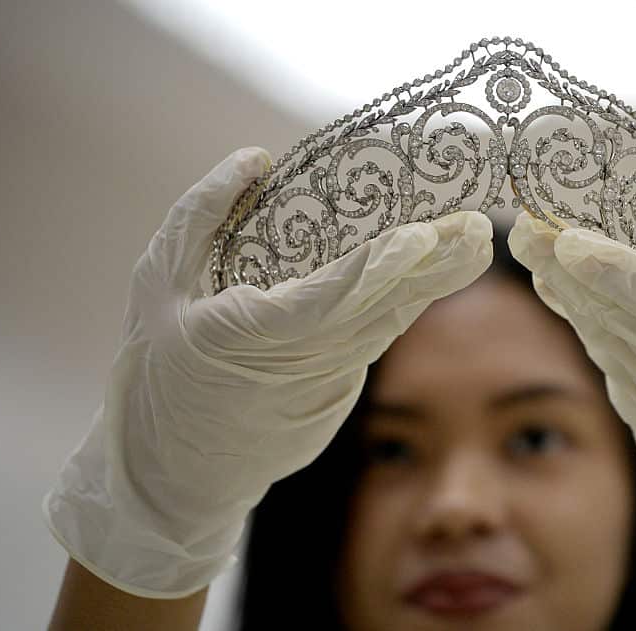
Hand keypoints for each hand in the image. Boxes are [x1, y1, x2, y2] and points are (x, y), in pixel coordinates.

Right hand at [43, 147, 492, 597]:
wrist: (172, 468)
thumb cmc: (158, 368)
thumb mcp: (157, 283)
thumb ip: (202, 215)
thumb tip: (255, 158)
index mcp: (250, 334)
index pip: (330, 298)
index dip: (379, 268)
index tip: (422, 235)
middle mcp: (300, 366)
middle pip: (381, 311)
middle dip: (434, 268)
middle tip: (478, 228)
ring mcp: (325, 390)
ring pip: (386, 328)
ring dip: (431, 284)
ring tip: (471, 243)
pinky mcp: (336, 401)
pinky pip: (372, 343)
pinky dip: (401, 306)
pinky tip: (430, 274)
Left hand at [508, 212, 635, 630]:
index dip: (621, 275)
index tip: (575, 242)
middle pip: (614, 316)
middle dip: (566, 268)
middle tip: (526, 223)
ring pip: (598, 328)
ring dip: (560, 282)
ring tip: (528, 236)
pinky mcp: (630, 398)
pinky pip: (599, 344)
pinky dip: (573, 309)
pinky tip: (550, 278)